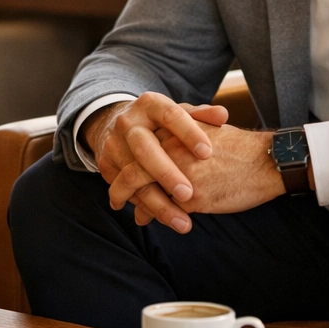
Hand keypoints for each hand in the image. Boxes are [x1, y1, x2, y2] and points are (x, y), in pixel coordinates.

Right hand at [82, 93, 222, 232]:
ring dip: (157, 203)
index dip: (188, 133)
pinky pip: (124, 190)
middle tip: (188, 194)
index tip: (207, 153)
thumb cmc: (160, 122)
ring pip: (131, 176)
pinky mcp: (106, 164)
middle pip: (144, 149)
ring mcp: (113, 144)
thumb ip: (201, 115)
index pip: (170, 116)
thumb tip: (222, 115)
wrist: (116, 123)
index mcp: (150, 105)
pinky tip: (163, 220)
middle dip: (166, 173)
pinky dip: (143, 207)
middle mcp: (128, 123)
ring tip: (182, 222)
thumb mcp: (178, 113)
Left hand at [116, 120, 284, 229]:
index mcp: (171, 131)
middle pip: (132, 171)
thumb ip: (177, 140)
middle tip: (115, 200)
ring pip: (144, 192)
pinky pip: (164, 209)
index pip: (137, 150)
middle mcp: (170, 150)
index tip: (117, 177)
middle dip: (121, 189)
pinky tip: (148, 220)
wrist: (266, 160)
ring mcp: (179, 174)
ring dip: (135, 205)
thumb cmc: (236, 148)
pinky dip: (154, 216)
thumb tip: (157, 157)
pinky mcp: (191, 197)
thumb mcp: (202, 132)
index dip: (124, 166)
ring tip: (133, 215)